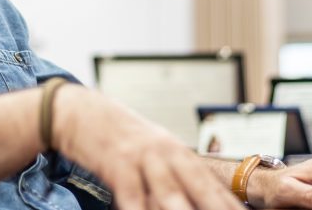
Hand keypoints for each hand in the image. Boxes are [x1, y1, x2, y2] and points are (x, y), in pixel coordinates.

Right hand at [52, 85, 244, 209]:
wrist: (79, 111)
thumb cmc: (118, 138)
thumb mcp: (151, 154)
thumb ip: (173, 178)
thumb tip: (197, 200)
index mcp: (179, 154)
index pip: (214, 186)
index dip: (231, 206)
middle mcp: (167, 154)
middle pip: (201, 190)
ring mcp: (143, 157)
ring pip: (170, 194)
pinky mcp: (117, 162)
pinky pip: (132, 194)